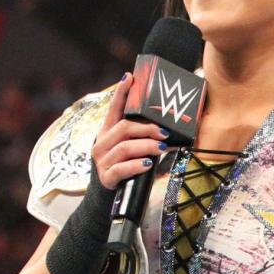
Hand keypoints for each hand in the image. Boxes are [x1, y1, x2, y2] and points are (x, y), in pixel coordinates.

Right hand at [93, 73, 170, 189]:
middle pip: (124, 128)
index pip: (114, 109)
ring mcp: (102, 161)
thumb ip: (145, 136)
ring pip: (125, 148)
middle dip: (148, 129)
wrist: (111, 195)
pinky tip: (148, 164)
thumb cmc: (128, 166)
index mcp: (108, 132)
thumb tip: (171, 128)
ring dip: (147, 147)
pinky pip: (122, 169)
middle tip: (166, 132)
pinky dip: (137, 165)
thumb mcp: (135, 148)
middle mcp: (102, 143)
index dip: (121, 93)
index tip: (130, 77)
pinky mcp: (107, 177)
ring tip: (162, 149)